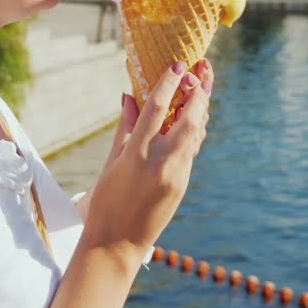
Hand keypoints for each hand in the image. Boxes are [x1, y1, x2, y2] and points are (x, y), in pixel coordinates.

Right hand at [80, 58, 213, 263]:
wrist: (117, 243)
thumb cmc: (106, 201)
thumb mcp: (111, 161)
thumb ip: (125, 127)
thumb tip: (129, 95)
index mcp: (137, 154)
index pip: (157, 109)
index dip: (169, 83)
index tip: (178, 65)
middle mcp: (161, 162)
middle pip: (189, 119)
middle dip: (199, 92)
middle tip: (201, 71)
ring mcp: (176, 174)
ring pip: (196, 133)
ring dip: (201, 109)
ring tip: (201, 87)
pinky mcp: (183, 184)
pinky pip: (192, 149)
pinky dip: (194, 130)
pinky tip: (192, 117)